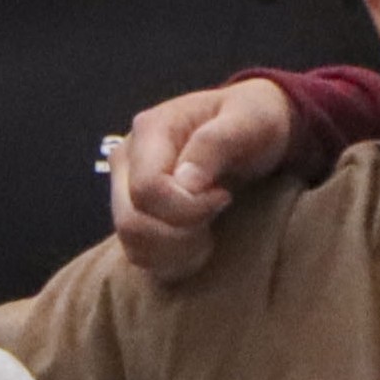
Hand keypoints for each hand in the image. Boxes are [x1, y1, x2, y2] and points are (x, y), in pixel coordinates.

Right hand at [103, 76, 298, 284]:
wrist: (253, 129)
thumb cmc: (254, 120)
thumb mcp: (249, 119)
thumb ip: (215, 143)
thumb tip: (185, 184)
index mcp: (149, 130)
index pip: (148, 190)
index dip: (188, 208)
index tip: (224, 197)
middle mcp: (126, 160)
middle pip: (132, 221)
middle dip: (181, 234)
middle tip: (217, 216)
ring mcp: (125, 190)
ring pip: (133, 244)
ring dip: (177, 251)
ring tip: (211, 232)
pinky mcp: (135, 214)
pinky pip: (139, 255)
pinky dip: (172, 260)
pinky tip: (200, 242)